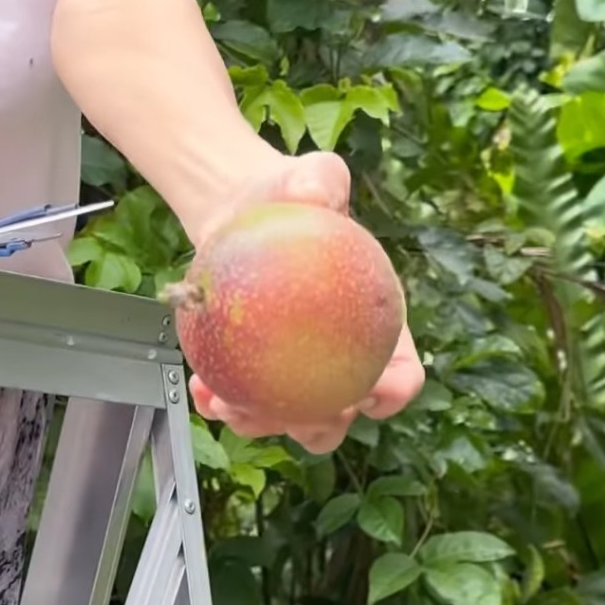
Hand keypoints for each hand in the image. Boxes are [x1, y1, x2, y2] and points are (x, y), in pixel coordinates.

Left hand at [186, 151, 424, 453]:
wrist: (244, 208)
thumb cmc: (295, 195)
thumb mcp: (313, 177)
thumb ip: (321, 182)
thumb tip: (313, 193)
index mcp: (377, 327)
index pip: (402, 372)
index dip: (393, 393)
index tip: (370, 392)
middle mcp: (339, 361)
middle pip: (341, 415)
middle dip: (320, 427)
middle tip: (295, 415)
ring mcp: (293, 373)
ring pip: (285, 419)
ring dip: (258, 423)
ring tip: (228, 404)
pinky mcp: (251, 372)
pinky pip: (238, 398)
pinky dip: (218, 403)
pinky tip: (202, 390)